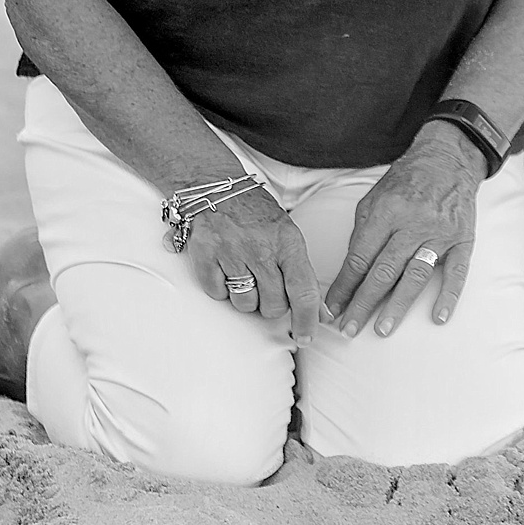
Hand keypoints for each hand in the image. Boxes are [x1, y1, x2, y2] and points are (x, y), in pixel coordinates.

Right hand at [173, 184, 321, 346]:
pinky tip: (225, 268)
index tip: (305, 336)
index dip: (307, 320)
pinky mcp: (205, 257)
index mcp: (288, 242)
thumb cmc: (257, 214)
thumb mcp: (287, 234)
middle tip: (267, 284)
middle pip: (273, 306)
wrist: (216, 188)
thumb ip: (300, 270)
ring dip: (247, 297)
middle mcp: (261, 249)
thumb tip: (318, 312)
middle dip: (273, 304)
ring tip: (245, 273)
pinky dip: (221, 287)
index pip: (303, 291)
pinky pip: (218, 293)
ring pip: (245, 304)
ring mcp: (231, 253)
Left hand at [325, 123, 485, 339]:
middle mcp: (413, 223)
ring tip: (382, 329)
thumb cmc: (405, 182)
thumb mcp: (374, 198)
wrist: (448, 160)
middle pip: (384, 270)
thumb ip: (362, 233)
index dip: (344, 286)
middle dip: (363, 303)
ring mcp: (440, 232)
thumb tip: (350, 271)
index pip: (360, 257)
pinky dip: (448, 296)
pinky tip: (438, 317)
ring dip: (397, 305)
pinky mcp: (463, 239)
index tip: (332, 308)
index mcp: (386, 212)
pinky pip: (457, 271)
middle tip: (349, 328)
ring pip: (415, 274)